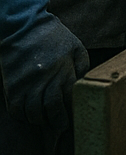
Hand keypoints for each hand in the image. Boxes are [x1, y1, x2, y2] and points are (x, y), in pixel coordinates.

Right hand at [0, 0, 89, 128]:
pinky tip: (29, 115)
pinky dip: (23, 116)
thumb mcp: (75, 46)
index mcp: (64, 69)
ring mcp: (27, 84)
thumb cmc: (53, 36)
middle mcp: (46, 79)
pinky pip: (16, 109)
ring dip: (40, 120)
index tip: (75, 115)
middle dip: (58, 121)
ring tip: (46, 121)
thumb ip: (82, 65)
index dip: (72, 109)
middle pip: (52, 109)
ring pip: (33, 113)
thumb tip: (83, 84)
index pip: (70, 97)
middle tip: (61, 126)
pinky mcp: (12, 86)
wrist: (24, 27)